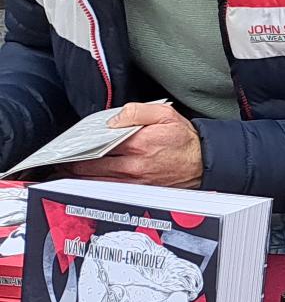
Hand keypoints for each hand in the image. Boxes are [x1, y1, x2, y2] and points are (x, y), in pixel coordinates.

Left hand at [67, 100, 205, 188]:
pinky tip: (88, 181)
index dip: (82, 146)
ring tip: (70, 171)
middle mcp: (135, 165)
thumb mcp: (165, 114)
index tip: (72, 145)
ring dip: (81, 177)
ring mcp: (136, 180)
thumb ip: (137, 111)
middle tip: (63, 160)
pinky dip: (96, 186)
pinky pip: (110, 190)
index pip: (99, 144)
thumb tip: (113, 120)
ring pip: (99, 181)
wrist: (204, 162)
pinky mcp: (140, 190)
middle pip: (94, 166)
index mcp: (139, 143)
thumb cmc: (185, 139)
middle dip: (75, 164)